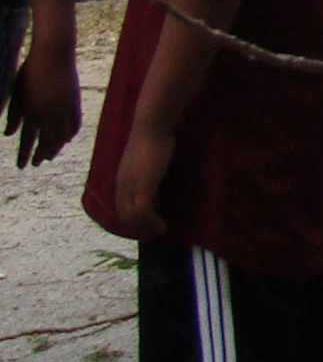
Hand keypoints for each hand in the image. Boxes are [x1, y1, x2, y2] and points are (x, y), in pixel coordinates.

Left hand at [5, 44, 79, 167]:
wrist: (53, 56)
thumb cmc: (29, 72)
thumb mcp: (17, 93)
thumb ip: (13, 115)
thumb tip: (8, 134)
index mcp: (31, 112)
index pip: (27, 140)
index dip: (24, 154)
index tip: (21, 166)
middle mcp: (48, 115)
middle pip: (45, 142)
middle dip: (39, 155)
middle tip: (35, 164)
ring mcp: (63, 109)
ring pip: (61, 136)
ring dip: (55, 148)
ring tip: (50, 156)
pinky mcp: (75, 102)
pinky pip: (74, 124)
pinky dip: (70, 134)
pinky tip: (67, 140)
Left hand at [110, 122, 174, 237]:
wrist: (150, 128)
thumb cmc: (151, 137)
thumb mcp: (145, 157)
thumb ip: (145, 168)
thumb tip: (152, 173)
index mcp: (121, 179)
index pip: (121, 206)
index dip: (131, 218)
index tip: (145, 224)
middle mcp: (122, 185)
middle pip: (124, 214)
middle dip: (137, 227)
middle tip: (152, 233)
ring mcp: (132, 187)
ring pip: (133, 216)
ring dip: (146, 227)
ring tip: (159, 231)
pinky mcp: (144, 186)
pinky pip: (144, 211)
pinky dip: (152, 222)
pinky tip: (163, 225)